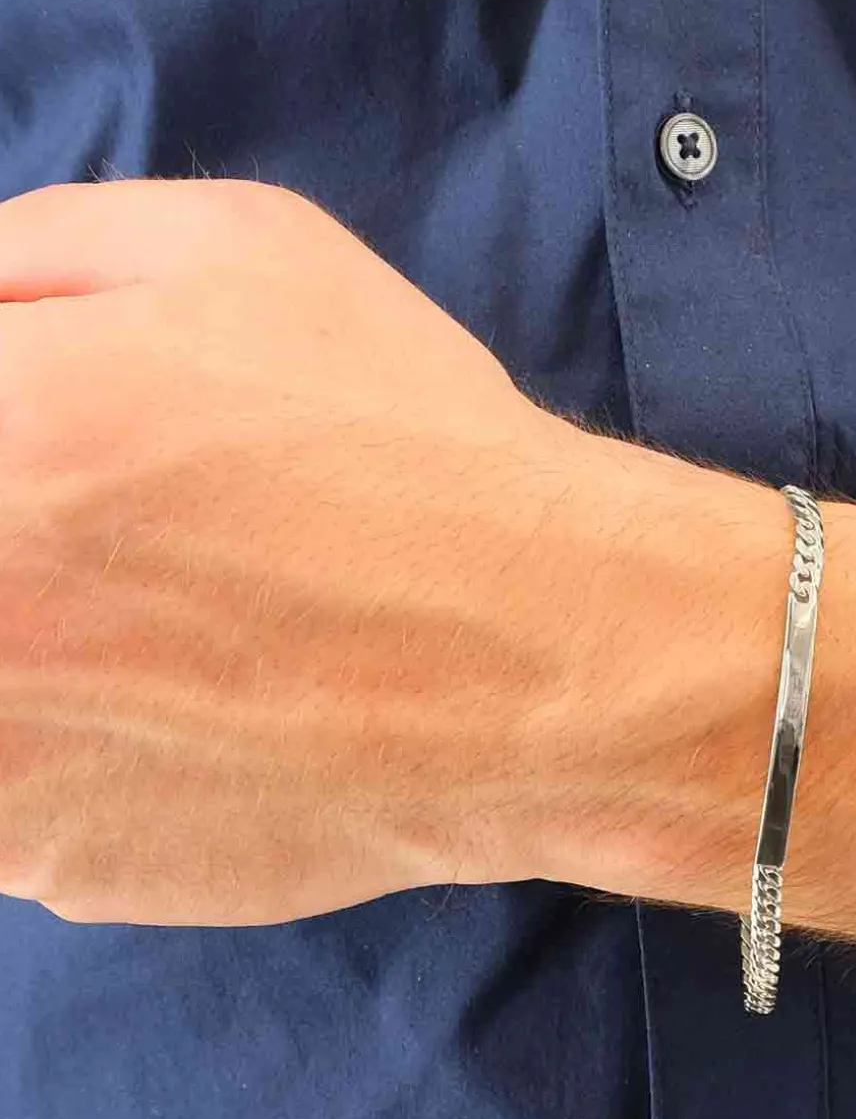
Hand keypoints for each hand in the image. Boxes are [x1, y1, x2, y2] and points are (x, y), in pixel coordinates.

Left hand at [0, 176, 780, 926]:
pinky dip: (48, 736)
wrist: (541, 660)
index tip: (30, 439)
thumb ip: (20, 253)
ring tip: (146, 612)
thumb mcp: (223, 247)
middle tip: (100, 526)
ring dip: (29, 640)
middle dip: (15, 524)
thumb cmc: (392, 435)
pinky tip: (164, 699)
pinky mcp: (37, 871)